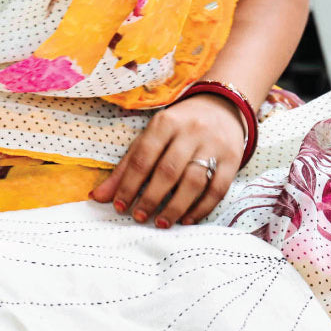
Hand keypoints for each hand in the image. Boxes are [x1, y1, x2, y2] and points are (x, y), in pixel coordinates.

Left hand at [90, 94, 243, 227]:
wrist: (221, 107)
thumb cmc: (178, 128)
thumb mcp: (151, 138)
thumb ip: (126, 167)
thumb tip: (98, 197)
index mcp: (165, 122)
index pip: (143, 157)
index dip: (129, 184)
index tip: (119, 206)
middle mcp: (190, 131)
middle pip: (168, 171)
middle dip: (151, 198)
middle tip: (139, 218)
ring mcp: (213, 145)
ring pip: (193, 182)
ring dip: (175, 207)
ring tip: (161, 223)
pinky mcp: (232, 158)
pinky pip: (217, 188)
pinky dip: (201, 208)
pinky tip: (187, 219)